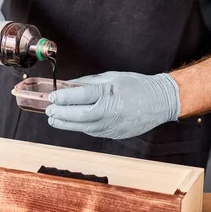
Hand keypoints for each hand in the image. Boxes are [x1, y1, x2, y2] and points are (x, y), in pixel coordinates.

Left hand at [45, 72, 180, 138]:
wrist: (160, 102)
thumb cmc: (137, 86)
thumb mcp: (112, 77)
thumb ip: (89, 82)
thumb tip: (69, 85)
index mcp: (109, 93)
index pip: (81, 95)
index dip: (64, 97)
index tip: (52, 96)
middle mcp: (110, 111)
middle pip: (79, 114)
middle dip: (61, 113)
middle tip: (49, 110)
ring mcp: (112, 125)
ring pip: (83, 127)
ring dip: (66, 124)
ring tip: (54, 119)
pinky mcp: (114, 134)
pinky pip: (92, 132)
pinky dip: (79, 127)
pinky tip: (71, 123)